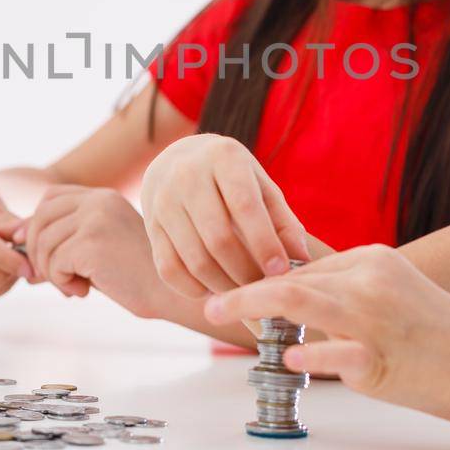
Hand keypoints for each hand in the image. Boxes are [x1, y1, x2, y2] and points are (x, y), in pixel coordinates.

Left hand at [20, 186, 168, 318]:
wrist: (172, 293)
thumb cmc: (137, 275)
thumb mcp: (99, 247)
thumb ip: (65, 238)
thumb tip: (14, 241)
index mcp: (102, 196)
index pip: (50, 199)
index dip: (35, 225)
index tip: (36, 254)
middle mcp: (98, 200)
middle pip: (39, 218)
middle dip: (36, 252)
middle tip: (54, 278)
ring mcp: (95, 218)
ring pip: (43, 243)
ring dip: (50, 272)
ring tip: (74, 287)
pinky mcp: (92, 242)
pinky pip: (54, 263)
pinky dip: (61, 282)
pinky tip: (84, 291)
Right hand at [139, 133, 308, 296]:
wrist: (177, 160)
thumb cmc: (231, 178)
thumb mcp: (261, 185)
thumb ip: (282, 220)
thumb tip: (300, 258)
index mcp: (223, 157)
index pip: (244, 206)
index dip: (264, 243)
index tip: (280, 271)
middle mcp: (186, 174)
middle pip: (218, 239)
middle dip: (245, 272)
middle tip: (263, 289)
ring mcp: (162, 200)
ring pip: (194, 259)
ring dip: (223, 285)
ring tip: (243, 292)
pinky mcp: (149, 225)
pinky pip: (169, 269)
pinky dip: (194, 289)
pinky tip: (214, 289)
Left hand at [202, 245, 449, 422]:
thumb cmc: (438, 331)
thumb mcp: (394, 289)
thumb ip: (348, 289)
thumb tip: (294, 296)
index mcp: (371, 260)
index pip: (303, 266)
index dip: (263, 281)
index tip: (235, 293)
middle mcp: (368, 281)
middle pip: (290, 279)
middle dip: (243, 291)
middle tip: (210, 304)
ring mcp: (372, 319)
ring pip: (299, 301)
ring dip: (251, 308)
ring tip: (221, 318)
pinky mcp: (377, 359)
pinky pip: (327, 352)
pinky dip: (300, 353)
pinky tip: (284, 356)